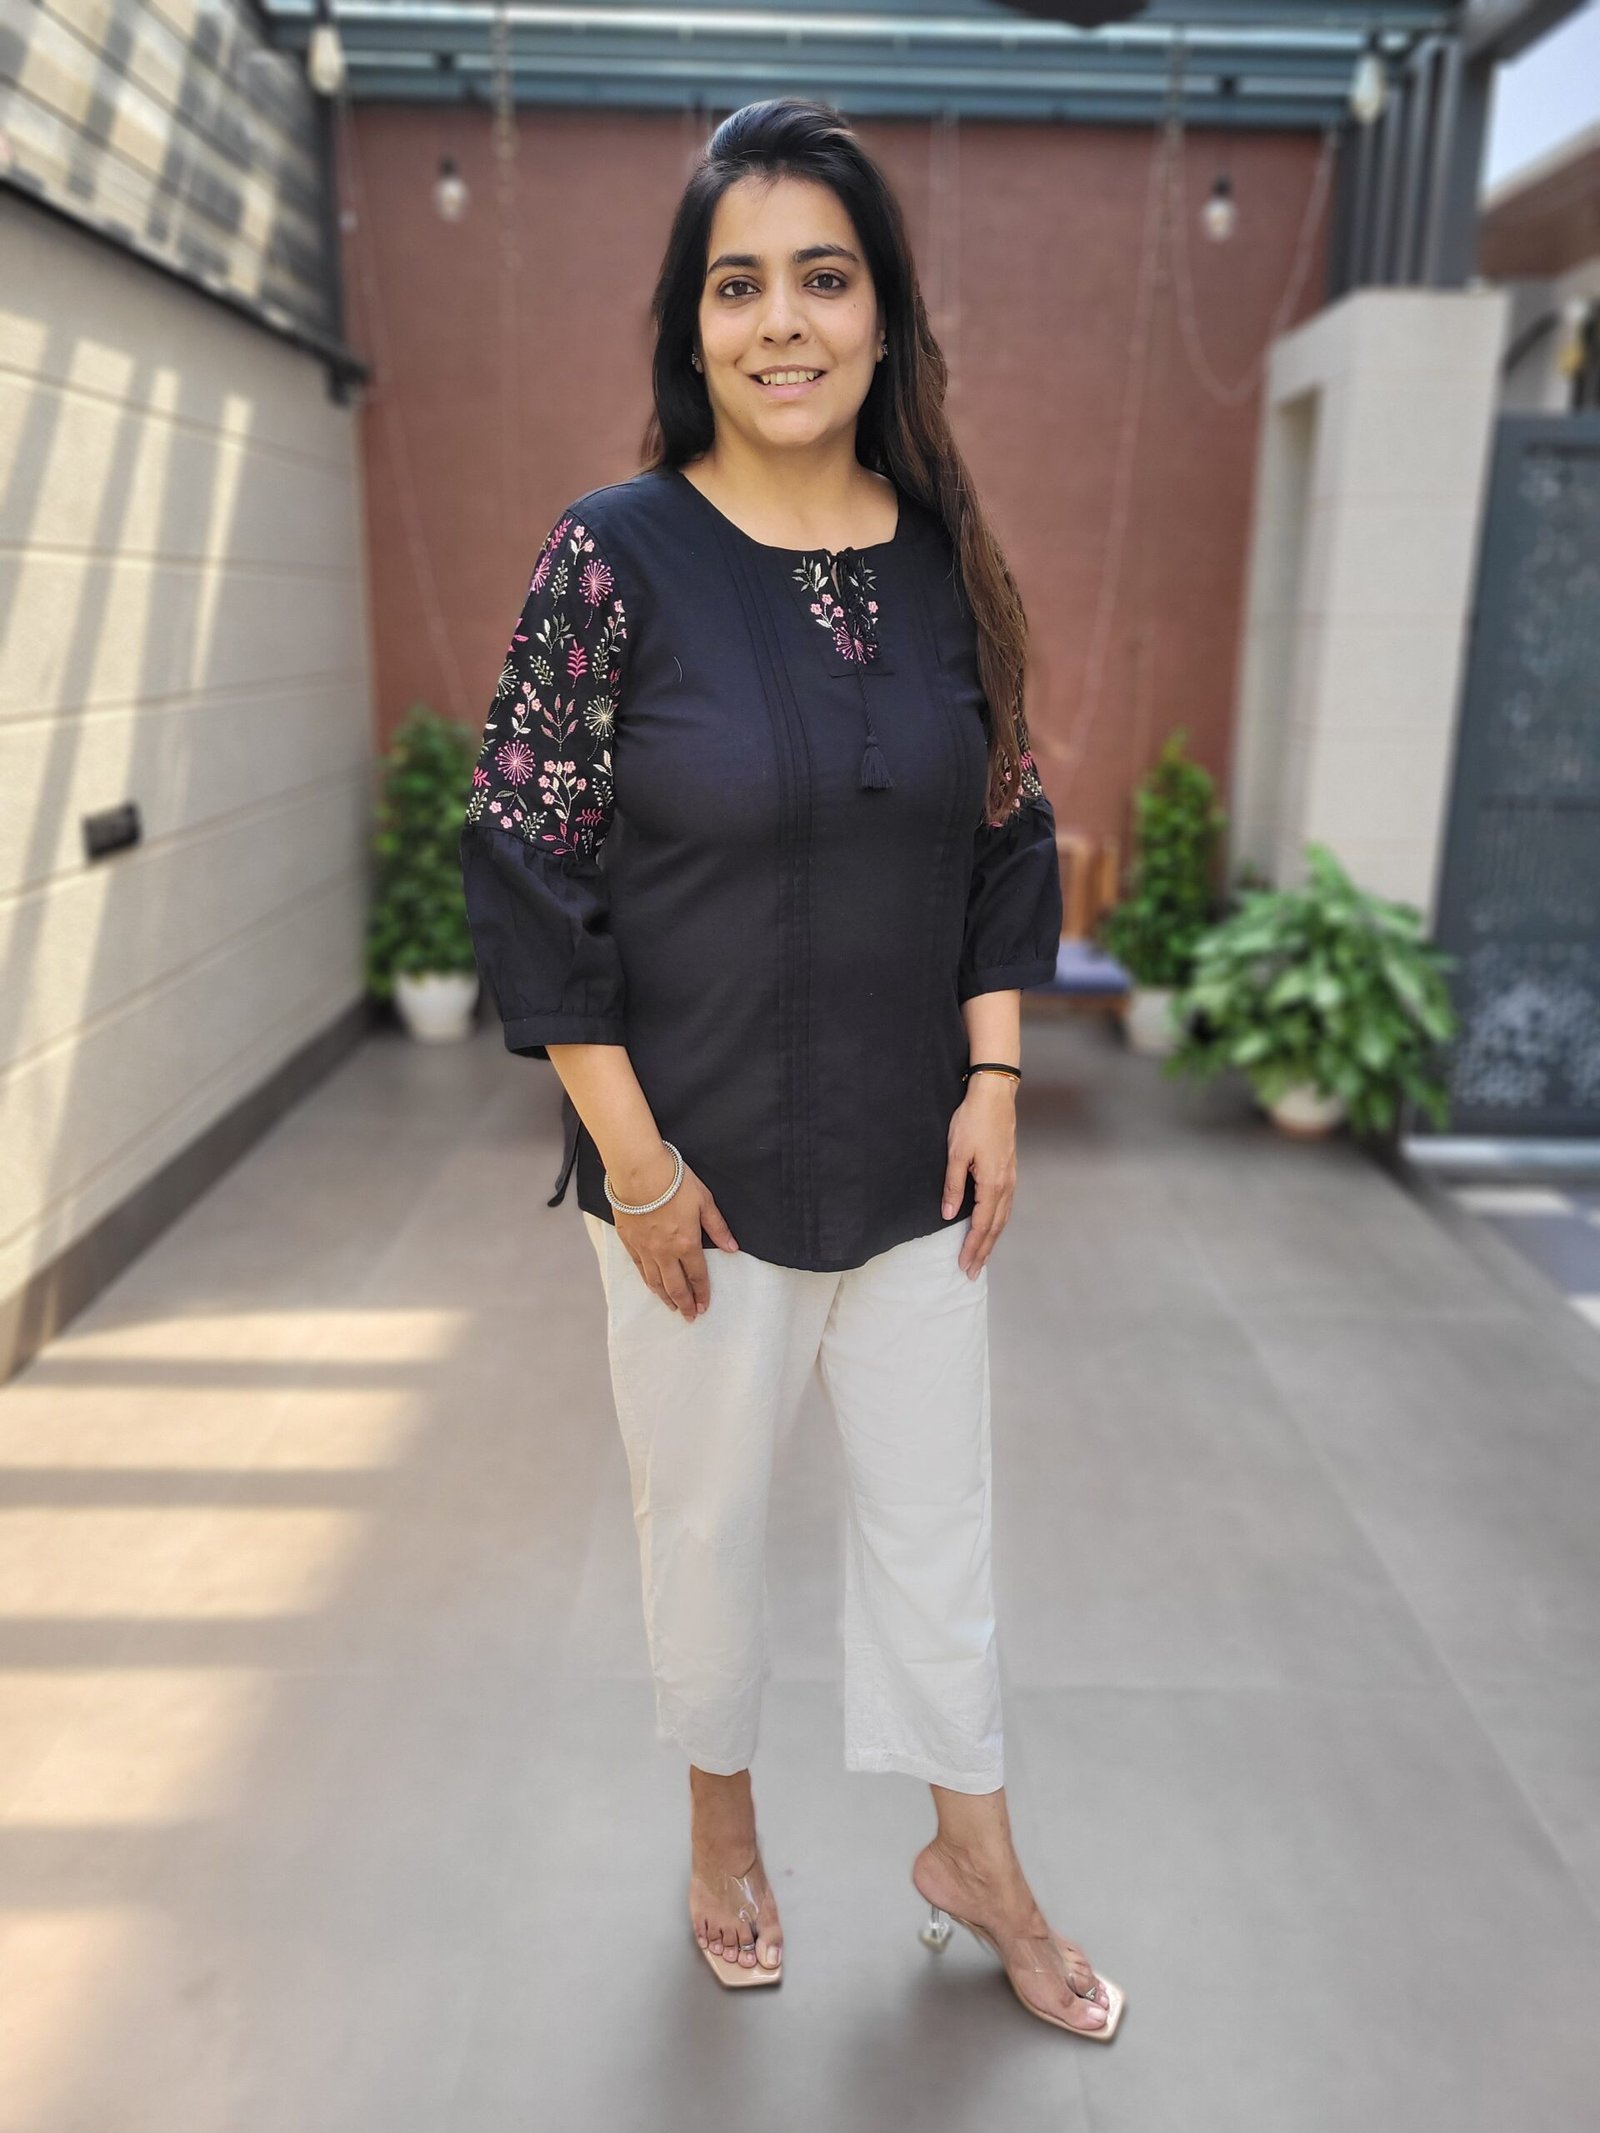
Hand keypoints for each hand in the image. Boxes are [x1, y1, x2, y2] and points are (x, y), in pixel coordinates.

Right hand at [612, 1148, 738, 1319]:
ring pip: (655, 1282)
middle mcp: (665, 1252)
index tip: (704, 1307)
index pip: (697, 1276)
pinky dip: (647, 1281)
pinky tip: (651, 1285)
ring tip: (672, 1307)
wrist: (638, 1170)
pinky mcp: (628, 1241)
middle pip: (675, 1286)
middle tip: (689, 1316)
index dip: (702, 1293)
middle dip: (684, 1304)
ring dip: (665, 1297)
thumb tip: (732, 1248)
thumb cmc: (674, 1181)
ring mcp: (644, 1249)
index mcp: (687, 1244)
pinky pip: (638, 1268)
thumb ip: (718, 1228)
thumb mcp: (705, 1201)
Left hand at [942, 1075, 1017, 1278]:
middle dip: (984, 1251)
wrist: (995, 1096)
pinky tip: (993, 1228)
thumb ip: (953, 1186)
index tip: (964, 1265)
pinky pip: (1006, 1206)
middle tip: (973, 1272)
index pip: (982, 1225)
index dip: (973, 1247)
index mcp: (992, 1183)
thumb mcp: (956, 1153)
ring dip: (992, 1240)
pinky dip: (999, 1223)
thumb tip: (949, 1214)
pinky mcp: (1010, 1171)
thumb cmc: (973, 1121)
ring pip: (1004, 1218)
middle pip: (996, 1227)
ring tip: (982, 1257)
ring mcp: (1011, 1178)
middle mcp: (1006, 1185)